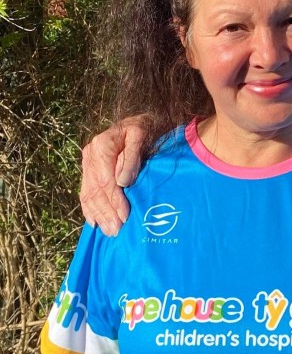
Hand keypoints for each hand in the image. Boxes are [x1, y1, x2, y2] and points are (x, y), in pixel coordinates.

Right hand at [79, 118, 146, 235]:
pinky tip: (94, 222)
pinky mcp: (89, 169)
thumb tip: (122, 181)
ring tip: (109, 231)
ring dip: (98, 215)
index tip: (125, 216)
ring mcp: (87, 163)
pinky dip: (89, 208)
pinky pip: (86, 191)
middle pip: (95, 190)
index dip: (114, 200)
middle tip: (116, 231)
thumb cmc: (144, 129)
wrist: (138, 122)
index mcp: (101, 146)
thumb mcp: (142, 137)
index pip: (105, 180)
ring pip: (88, 193)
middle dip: (106, 212)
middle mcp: (90, 155)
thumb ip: (132, 158)